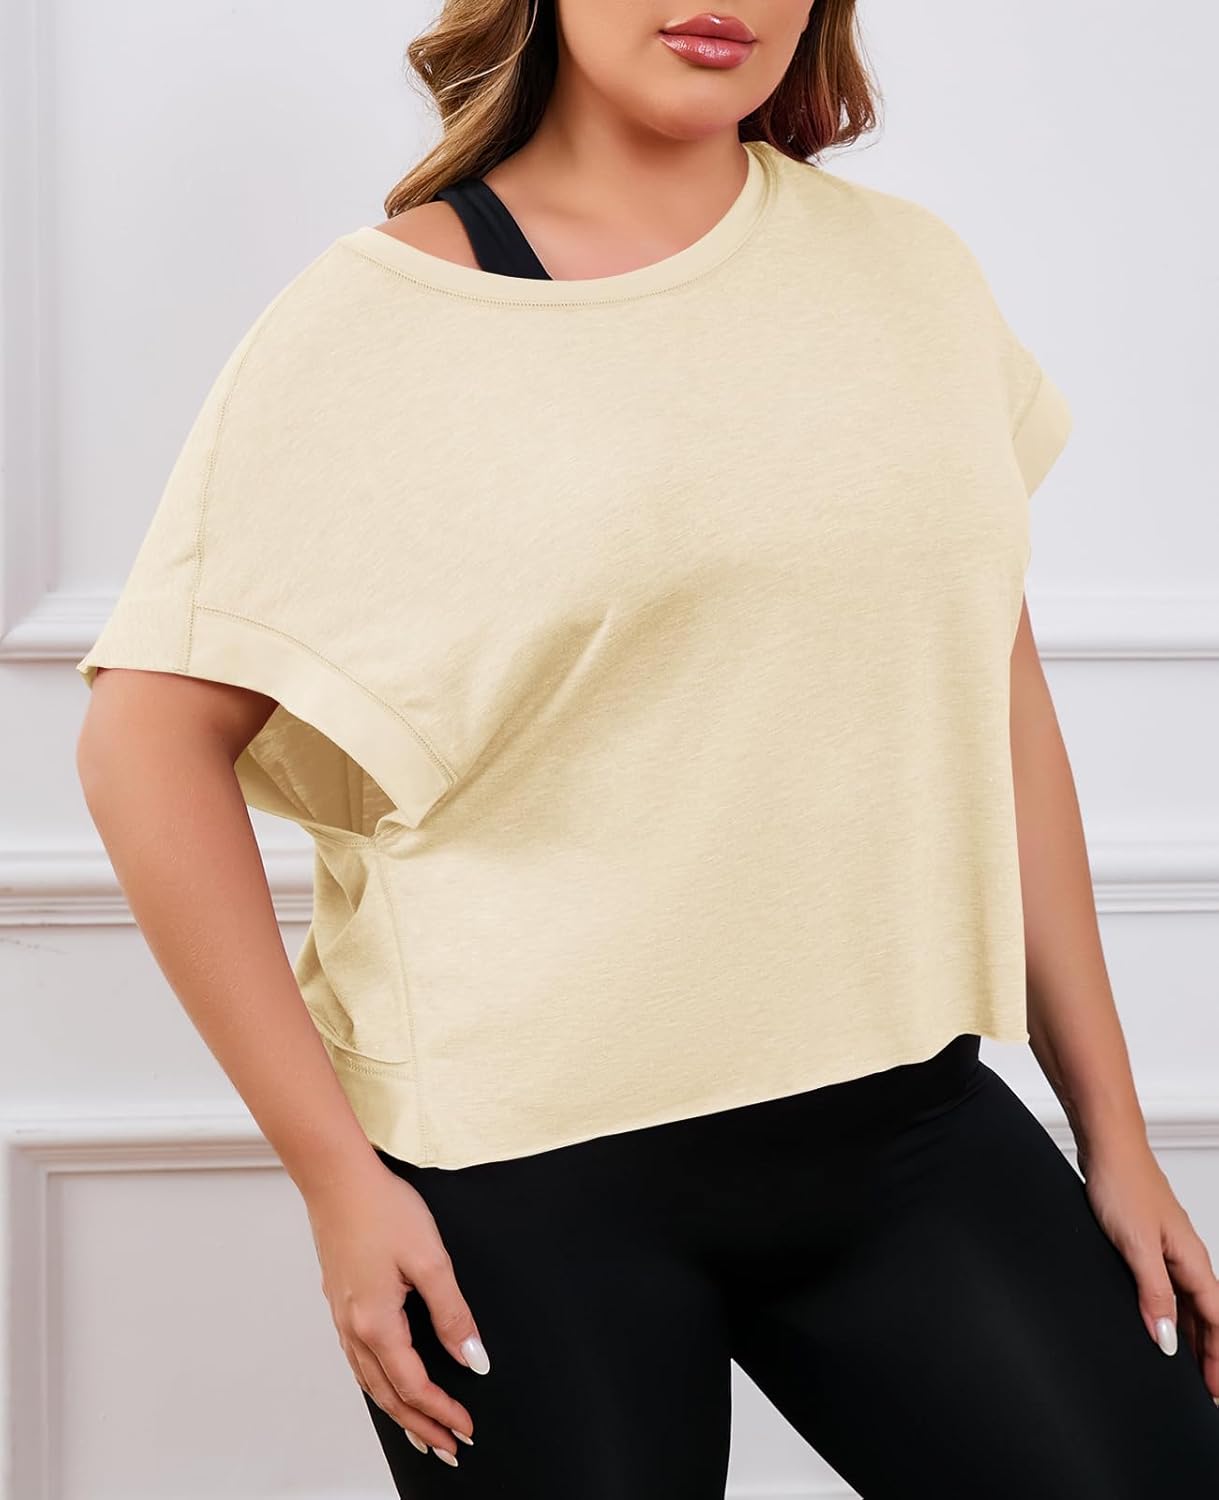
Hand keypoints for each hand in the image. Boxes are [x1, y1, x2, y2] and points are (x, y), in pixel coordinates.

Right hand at [303, 1158, 490, 1463]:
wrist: (337, 1178)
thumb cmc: (381, 1209)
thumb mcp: (431, 1260)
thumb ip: (453, 1314)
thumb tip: (473, 1359)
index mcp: (377, 1324)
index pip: (414, 1386)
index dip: (442, 1412)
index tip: (466, 1428)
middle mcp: (354, 1328)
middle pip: (388, 1396)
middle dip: (420, 1426)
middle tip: (448, 1448)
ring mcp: (342, 1317)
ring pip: (369, 1382)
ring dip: (398, 1411)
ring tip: (421, 1430)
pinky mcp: (341, 1301)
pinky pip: (359, 1361)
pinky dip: (378, 1384)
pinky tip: (388, 1383)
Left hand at [1079, 1138, 1218, 1400]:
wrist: (1107, 1146)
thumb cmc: (1122, 1184)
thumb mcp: (1136, 1247)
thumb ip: (1153, 1293)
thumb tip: (1166, 1340)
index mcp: (1192, 1260)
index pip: (1216, 1320)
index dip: (1216, 1357)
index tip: (1215, 1390)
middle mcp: (1186, 1255)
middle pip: (1207, 1315)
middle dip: (1208, 1353)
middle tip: (1205, 1389)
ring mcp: (1169, 1247)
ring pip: (1188, 1301)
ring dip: (1190, 1334)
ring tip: (1186, 1367)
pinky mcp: (1149, 1240)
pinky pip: (1169, 1286)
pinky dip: (1170, 1310)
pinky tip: (1157, 1320)